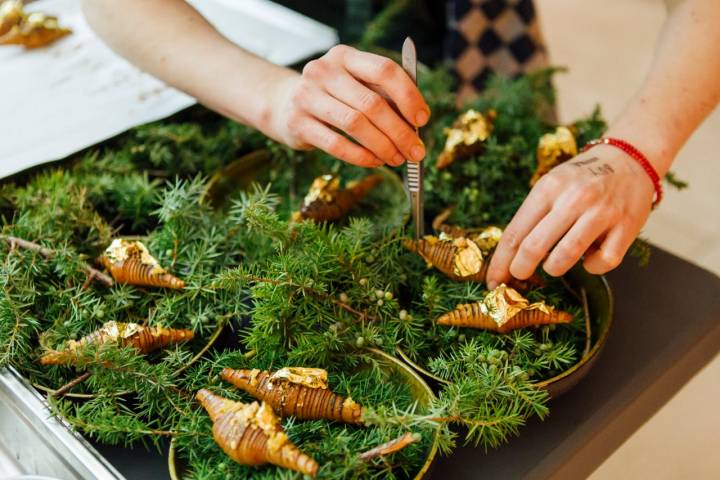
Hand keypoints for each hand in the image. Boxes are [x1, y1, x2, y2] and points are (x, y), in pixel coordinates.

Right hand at [271, 45, 429, 167]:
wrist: (283, 104)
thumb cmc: (332, 97)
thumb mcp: (355, 86)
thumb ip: (383, 97)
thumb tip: (415, 126)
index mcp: (345, 56)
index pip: (384, 70)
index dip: (408, 96)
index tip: (422, 119)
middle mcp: (324, 71)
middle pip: (371, 103)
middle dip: (400, 131)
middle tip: (416, 152)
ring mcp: (307, 96)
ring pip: (355, 124)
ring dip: (382, 146)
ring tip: (397, 159)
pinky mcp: (298, 123)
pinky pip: (336, 144)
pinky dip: (361, 156)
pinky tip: (375, 161)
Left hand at [486, 145, 655, 286]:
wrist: (630, 159)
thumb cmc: (582, 178)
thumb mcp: (551, 185)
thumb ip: (532, 215)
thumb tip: (510, 256)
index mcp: (548, 187)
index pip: (516, 232)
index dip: (501, 262)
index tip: (493, 281)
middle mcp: (574, 198)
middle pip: (535, 246)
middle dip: (520, 269)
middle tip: (519, 276)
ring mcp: (602, 212)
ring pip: (566, 256)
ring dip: (554, 268)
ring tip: (554, 265)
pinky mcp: (627, 226)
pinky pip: (603, 261)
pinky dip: (592, 267)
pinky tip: (590, 258)